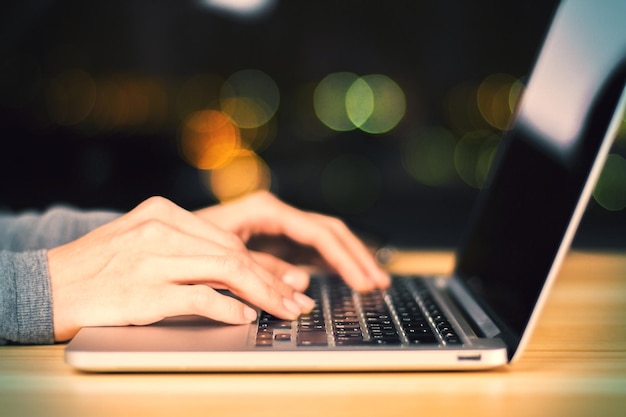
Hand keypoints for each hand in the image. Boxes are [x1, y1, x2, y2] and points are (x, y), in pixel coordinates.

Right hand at [47, 196, 315, 341]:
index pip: (228, 240)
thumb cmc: (99, 267)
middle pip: (233, 254)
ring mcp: (152, 259)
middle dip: (272, 281)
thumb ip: (187, 249)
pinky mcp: (145, 290)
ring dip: (262, 295)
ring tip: (283, 311)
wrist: (47, 285)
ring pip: (226, 271)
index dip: (263, 264)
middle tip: (295, 302)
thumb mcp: (143, 242)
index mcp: (163, 212)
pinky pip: (200, 298)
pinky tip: (245, 318)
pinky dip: (228, 309)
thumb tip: (238, 274)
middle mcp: (161, 229)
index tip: (287, 282)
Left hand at [195, 191, 389, 290]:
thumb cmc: (186, 242)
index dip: (345, 258)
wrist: (163, 240)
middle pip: (330, 231)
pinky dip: (330, 263)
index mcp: (266, 209)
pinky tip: (346, 276)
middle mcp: (275, 213)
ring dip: (349, 259)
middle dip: (356, 257)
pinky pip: (311, 249)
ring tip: (372, 281)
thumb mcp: (223, 258)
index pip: (319, 232)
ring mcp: (276, 226)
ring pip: (325, 239)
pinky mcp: (274, 240)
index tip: (362, 281)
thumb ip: (262, 270)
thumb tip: (300, 285)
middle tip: (379, 282)